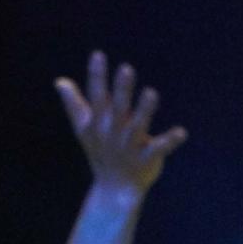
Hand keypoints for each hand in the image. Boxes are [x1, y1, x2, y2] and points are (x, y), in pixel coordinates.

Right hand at [55, 51, 186, 192]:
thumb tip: (60, 81)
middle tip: (126, 68)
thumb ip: (74, 104)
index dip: (97, 76)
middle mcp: (112, 133)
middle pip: (117, 108)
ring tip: (152, 92)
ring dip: (144, 110)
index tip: (98, 54)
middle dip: (121, 90)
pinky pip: (159, 148)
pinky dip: (170, 141)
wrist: (112, 189)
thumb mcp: (84, 129)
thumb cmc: (100, 152)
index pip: (96, 96)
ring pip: (137, 126)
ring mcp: (129, 146)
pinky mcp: (147, 158)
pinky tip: (182, 132)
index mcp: (98, 123)